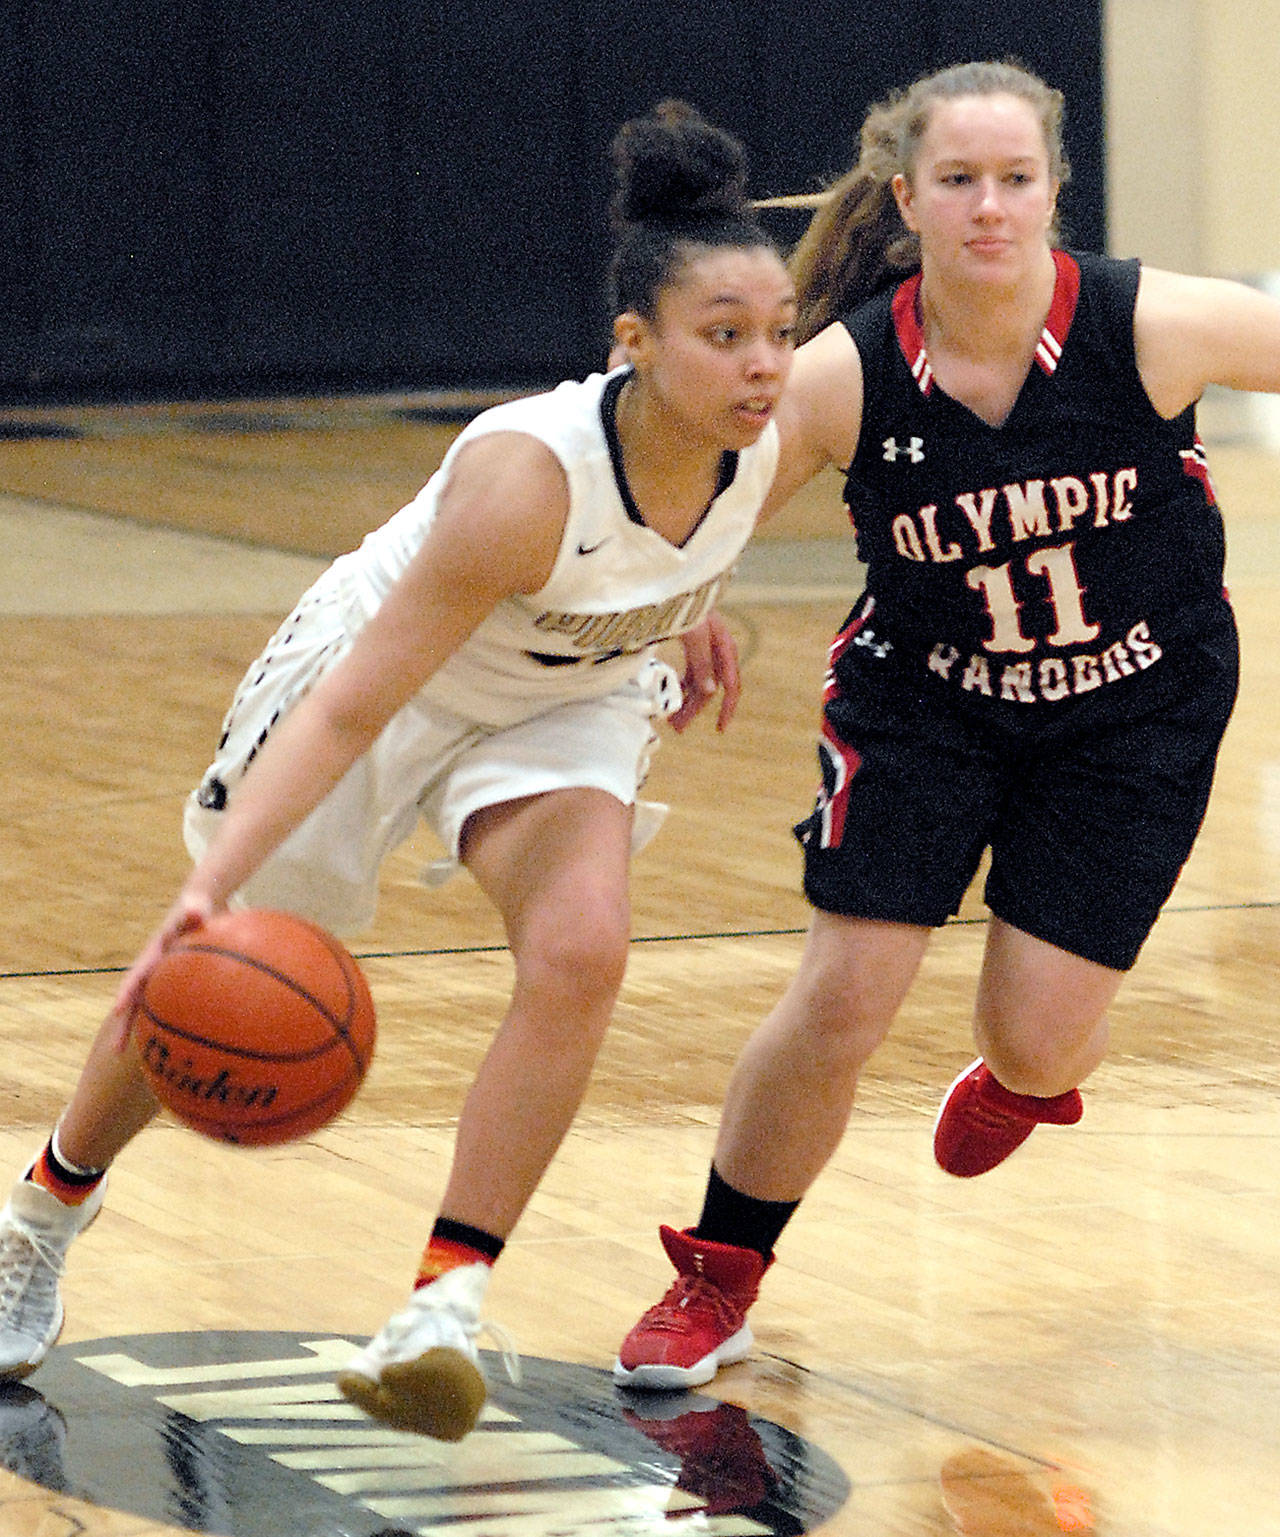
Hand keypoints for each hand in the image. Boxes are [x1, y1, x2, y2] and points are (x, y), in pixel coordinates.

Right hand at [111, 887, 220, 1049]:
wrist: (199, 906)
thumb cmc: (198, 905)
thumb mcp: (197, 904)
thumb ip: (195, 909)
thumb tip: (197, 912)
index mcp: (154, 954)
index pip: (136, 976)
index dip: (126, 993)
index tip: (117, 1011)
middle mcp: (153, 969)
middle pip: (134, 1000)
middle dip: (123, 1025)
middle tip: (115, 1052)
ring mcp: (162, 978)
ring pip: (150, 1009)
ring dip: (144, 1031)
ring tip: (144, 1061)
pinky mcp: (176, 984)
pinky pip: (171, 1008)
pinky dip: (173, 1025)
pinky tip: (183, 1048)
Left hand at [669, 611, 741, 732]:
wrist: (671, 576)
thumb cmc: (683, 600)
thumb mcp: (693, 631)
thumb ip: (702, 660)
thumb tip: (712, 692)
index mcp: (724, 644)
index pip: (731, 684)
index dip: (727, 708)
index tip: (720, 729)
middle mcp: (718, 647)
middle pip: (711, 686)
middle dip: (696, 709)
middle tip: (676, 728)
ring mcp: (705, 646)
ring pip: (700, 680)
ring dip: (687, 700)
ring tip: (671, 719)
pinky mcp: (692, 643)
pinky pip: (691, 671)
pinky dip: (682, 685)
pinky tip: (673, 696)